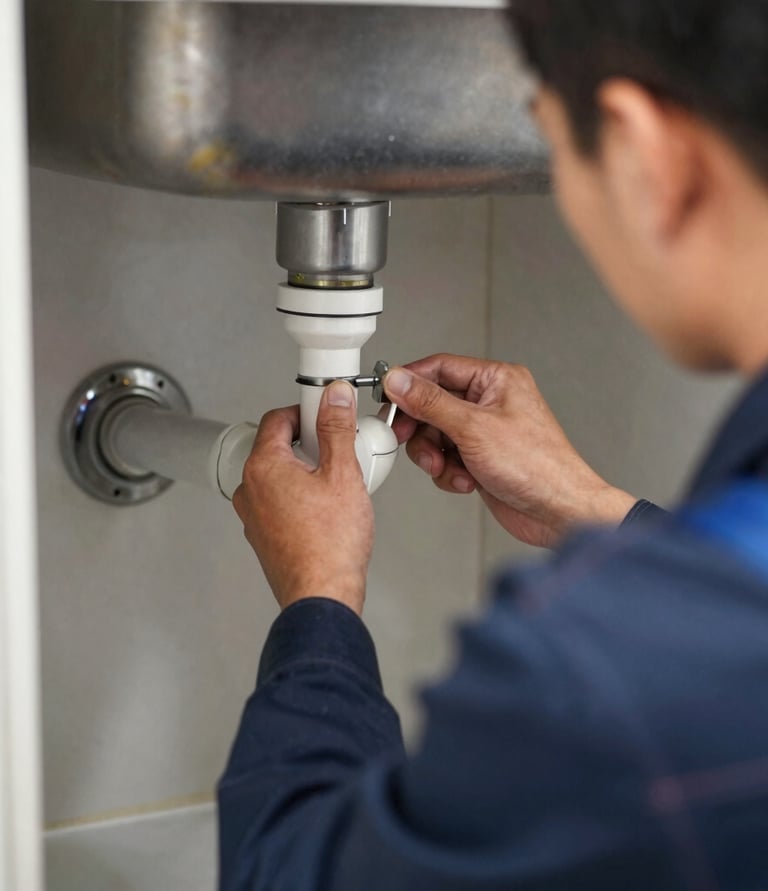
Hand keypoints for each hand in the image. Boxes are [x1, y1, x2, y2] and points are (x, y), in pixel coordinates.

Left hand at [233, 381, 373, 615]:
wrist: (322, 596)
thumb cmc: (330, 545)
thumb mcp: (343, 474)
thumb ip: (337, 430)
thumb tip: (335, 398)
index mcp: (263, 468)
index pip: (276, 419)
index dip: (304, 411)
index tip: (324, 414)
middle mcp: (250, 490)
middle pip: (276, 448)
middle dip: (307, 444)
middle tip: (337, 453)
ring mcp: (253, 516)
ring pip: (278, 478)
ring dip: (304, 473)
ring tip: (336, 486)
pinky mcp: (263, 537)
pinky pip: (279, 504)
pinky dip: (299, 498)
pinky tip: (327, 512)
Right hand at [384, 355, 635, 548]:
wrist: (557, 511)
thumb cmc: (537, 466)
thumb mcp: (472, 428)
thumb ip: (430, 402)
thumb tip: (399, 380)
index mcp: (496, 380)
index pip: (440, 368)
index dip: (410, 382)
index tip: (388, 397)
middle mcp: (490, 402)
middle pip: (432, 404)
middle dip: (420, 428)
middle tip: (406, 438)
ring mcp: (484, 432)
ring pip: (435, 434)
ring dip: (434, 455)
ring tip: (445, 467)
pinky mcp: (480, 458)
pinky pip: (446, 457)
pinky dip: (449, 471)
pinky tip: (464, 480)